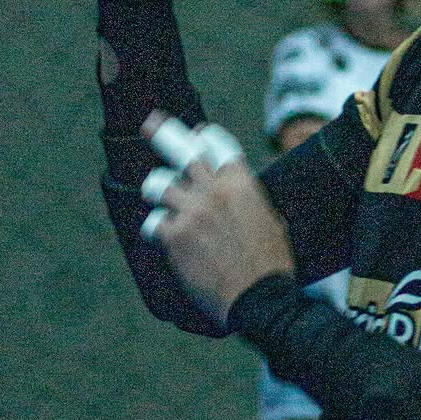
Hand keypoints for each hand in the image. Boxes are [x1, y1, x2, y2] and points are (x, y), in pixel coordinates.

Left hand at [141, 113, 295, 321]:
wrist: (259, 298)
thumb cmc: (271, 263)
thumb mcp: (270, 219)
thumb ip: (247, 198)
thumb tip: (238, 191)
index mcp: (241, 183)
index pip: (216, 145)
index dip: (204, 137)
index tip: (197, 134)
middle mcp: (213, 191)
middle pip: (182, 150)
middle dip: (163, 132)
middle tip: (149, 122)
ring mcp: (191, 211)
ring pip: (159, 185)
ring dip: (159, 190)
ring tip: (157, 195)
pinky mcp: (174, 236)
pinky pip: (155, 223)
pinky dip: (160, 231)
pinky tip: (167, 241)